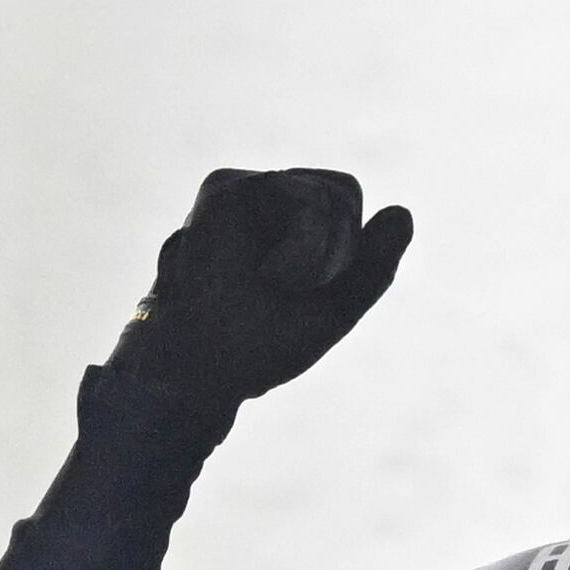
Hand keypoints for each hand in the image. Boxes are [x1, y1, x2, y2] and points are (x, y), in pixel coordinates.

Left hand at [104, 166, 412, 415]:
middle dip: (323, 255)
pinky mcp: (221, 229)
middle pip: (325, 202)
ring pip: (309, 218)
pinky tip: (267, 297)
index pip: (336, 197)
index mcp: (237, 193)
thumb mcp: (320, 319)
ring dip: (309, 262)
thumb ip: (371, 270)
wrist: (167, 383)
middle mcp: (225, 187)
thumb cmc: (239, 353)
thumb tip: (402, 214)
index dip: (333, 254)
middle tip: (281, 301)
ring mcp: (220, 205)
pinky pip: (285, 231)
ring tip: (271, 301)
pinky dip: (292, 264)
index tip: (286, 293)